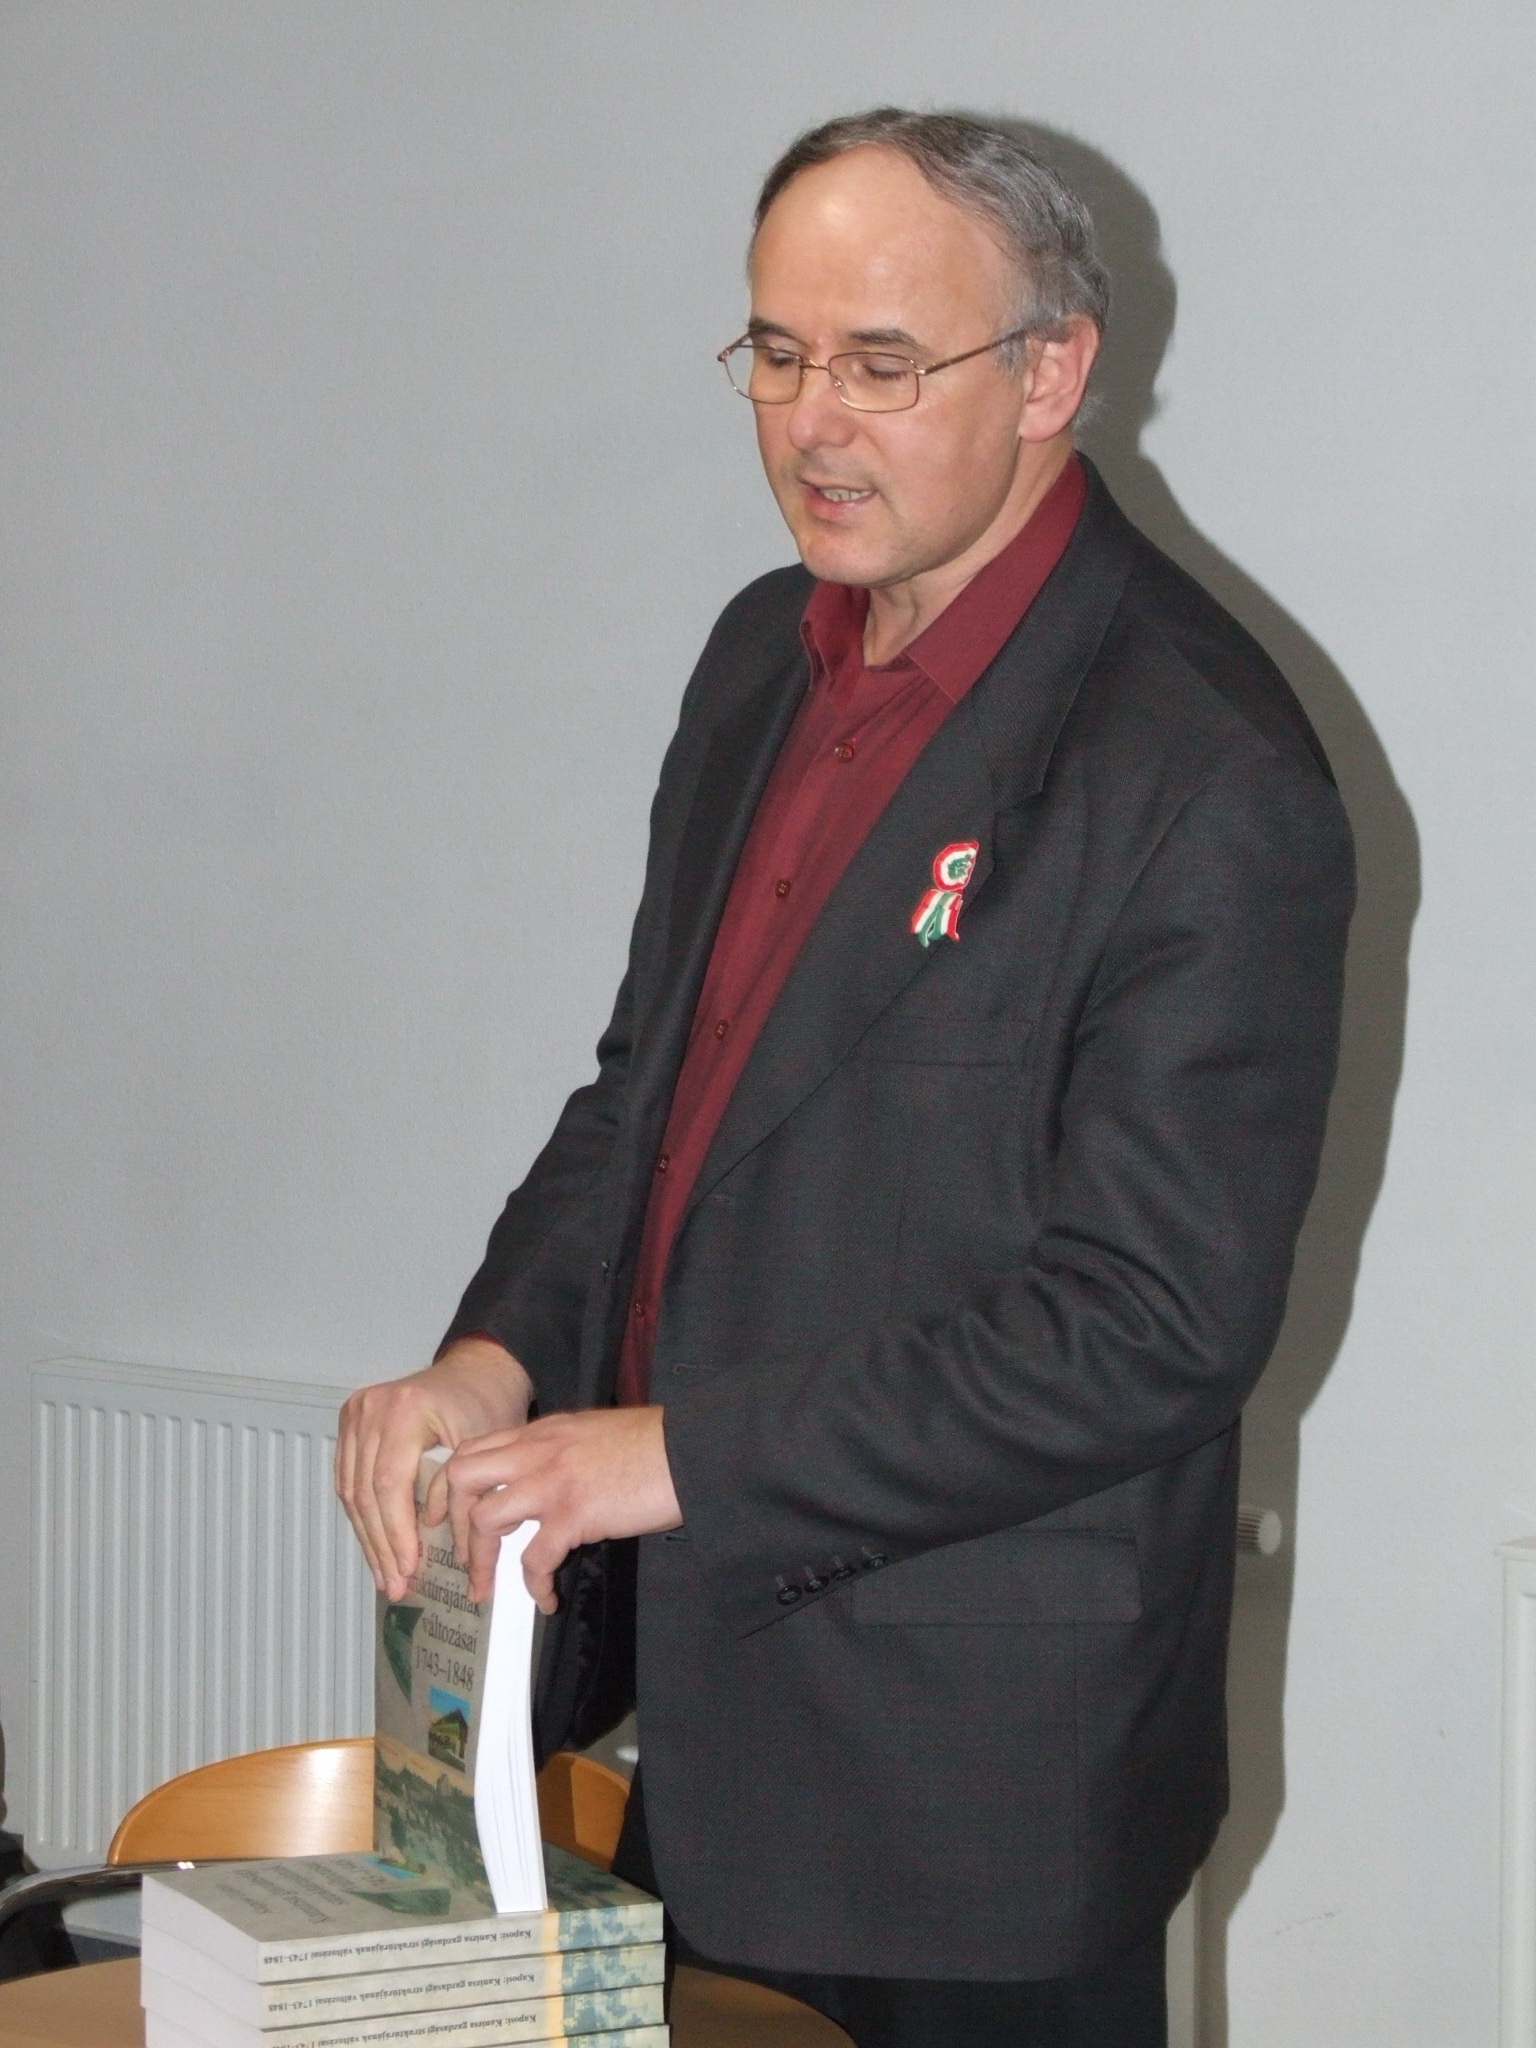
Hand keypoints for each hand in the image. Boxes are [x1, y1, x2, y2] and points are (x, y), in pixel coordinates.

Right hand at [335, 1337, 533, 1599]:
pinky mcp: (349, 1423)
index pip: (389, 1483)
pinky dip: (362, 1516)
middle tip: (394, 1584)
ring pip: (350, 1491)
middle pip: (365, 1491)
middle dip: (381, 1545)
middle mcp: (371, 1407)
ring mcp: (355, 1413)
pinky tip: (375, 1546)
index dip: (397, 1532)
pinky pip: (347, 1479)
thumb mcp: (483, 1447)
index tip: (408, 1568)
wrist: (475, 1372)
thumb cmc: (486, 1404)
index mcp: (405, 1408)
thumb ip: (460, 1492)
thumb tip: (441, 1544)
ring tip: (384, 1576)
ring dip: (368, 1538)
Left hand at [443, 1406, 681, 1612]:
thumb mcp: (592, 1433)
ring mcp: (553, 1481)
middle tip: (466, 1557)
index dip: (452, 1487)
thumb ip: (560, 1452)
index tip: (452, 1517)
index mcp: (541, 1432)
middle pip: (462, 1479)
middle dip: (453, 1522)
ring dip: (483, 1560)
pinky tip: (548, 1599)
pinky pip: (535, 1559)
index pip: (473, 1449)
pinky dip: (535, 1586)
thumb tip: (546, 1483)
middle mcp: (537, 1451)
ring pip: (485, 1519)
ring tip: (493, 1587)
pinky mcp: (576, 1514)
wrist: (691, 1448)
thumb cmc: (654, 1443)